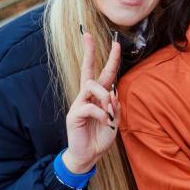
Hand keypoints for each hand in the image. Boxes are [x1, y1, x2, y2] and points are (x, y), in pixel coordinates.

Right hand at [62, 32, 120, 173]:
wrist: (89, 155)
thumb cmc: (102, 135)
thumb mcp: (115, 119)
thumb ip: (115, 105)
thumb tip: (112, 93)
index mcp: (98, 95)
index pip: (104, 72)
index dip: (110, 58)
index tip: (115, 43)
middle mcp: (87, 95)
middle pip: (87, 69)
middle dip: (89, 51)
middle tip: (87, 35)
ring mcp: (78, 103)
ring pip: (92, 86)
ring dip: (105, 98)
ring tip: (110, 114)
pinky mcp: (74, 114)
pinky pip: (90, 106)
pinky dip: (102, 114)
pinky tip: (106, 122)